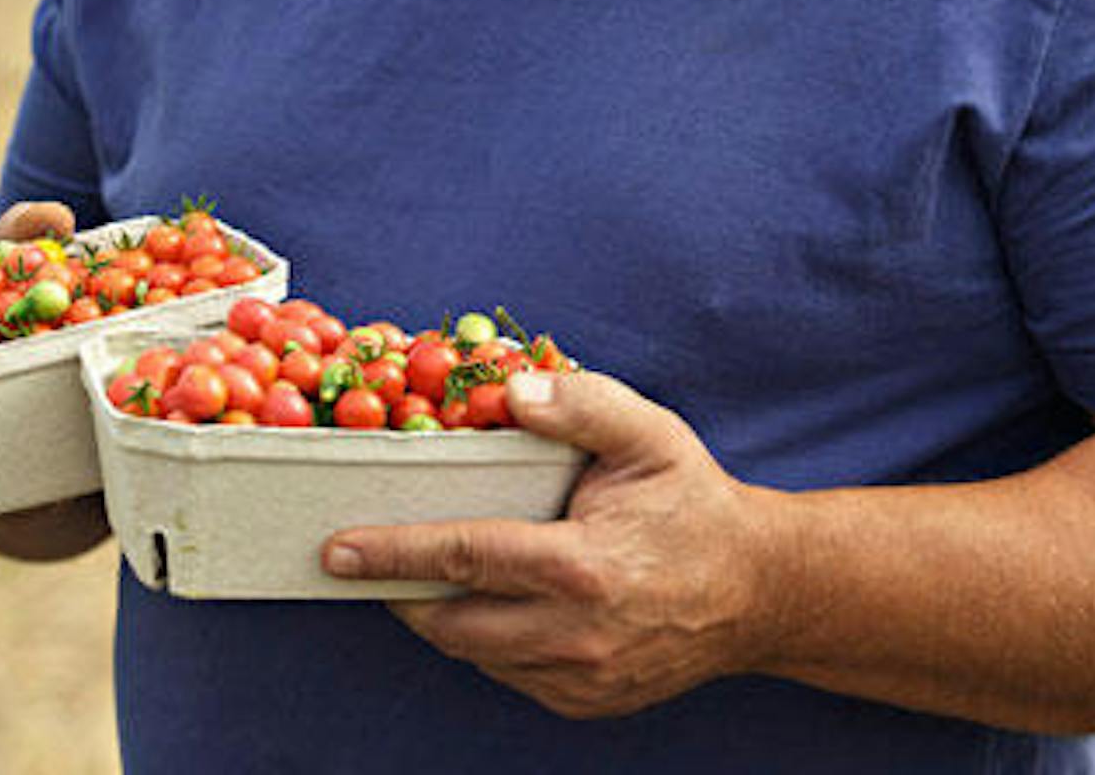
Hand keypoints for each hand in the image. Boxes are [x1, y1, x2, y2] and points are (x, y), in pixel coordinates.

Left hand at [321, 370, 777, 718]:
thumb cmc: (693, 502)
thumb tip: (510, 392)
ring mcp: (580, 681)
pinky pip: (508, 671)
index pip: (465, 559)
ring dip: (438, 615)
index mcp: (583, 568)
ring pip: (475, 653)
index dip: (393, 553)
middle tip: (361, 555)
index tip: (335, 547)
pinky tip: (483, 597)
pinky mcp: (584, 703)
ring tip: (417, 569)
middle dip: (396, 590)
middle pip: (452, 623)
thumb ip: (580, 405)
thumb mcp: (648, 434)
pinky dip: (483, 637)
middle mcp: (575, 637)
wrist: (758, 591)